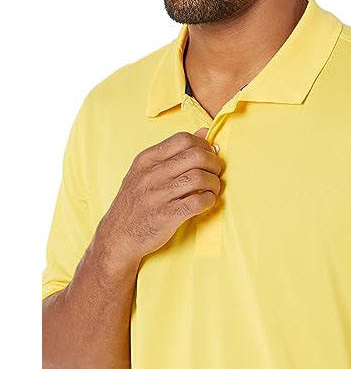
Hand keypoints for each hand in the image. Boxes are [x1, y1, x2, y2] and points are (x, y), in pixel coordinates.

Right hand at [95, 128, 221, 265]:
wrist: (117, 236)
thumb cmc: (135, 202)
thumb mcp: (145, 171)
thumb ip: (174, 151)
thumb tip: (204, 132)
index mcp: (146, 160)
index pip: (183, 139)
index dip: (203, 146)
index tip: (207, 157)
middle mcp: (151, 175)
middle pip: (196, 156)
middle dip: (213, 164)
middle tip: (214, 173)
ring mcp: (157, 196)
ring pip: (200, 178)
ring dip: (214, 183)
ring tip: (212, 189)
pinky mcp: (166, 217)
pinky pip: (198, 202)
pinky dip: (209, 200)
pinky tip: (206, 202)